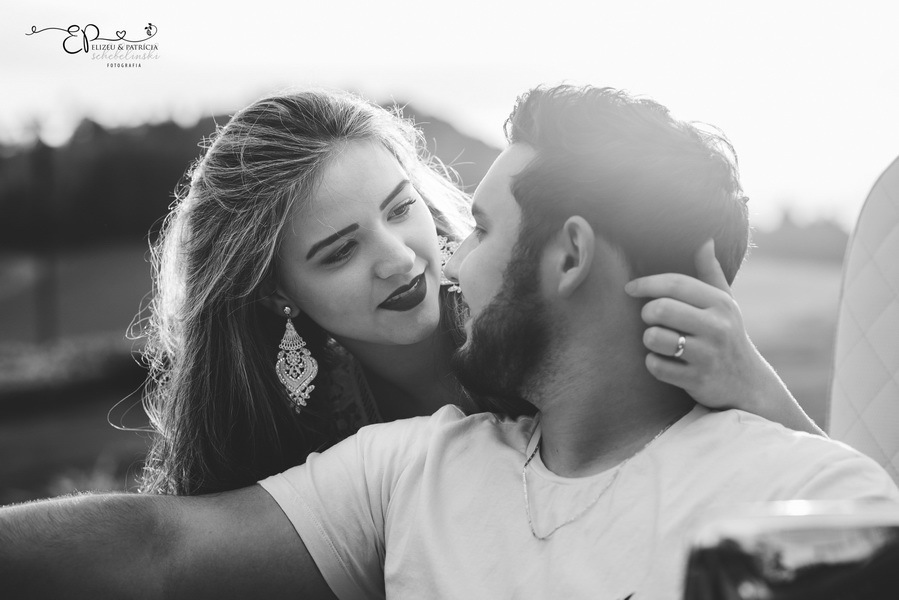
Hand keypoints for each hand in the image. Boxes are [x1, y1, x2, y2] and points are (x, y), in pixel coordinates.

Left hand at [624, 240, 823, 434]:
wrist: (748, 384)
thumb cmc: (727, 335)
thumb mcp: (725, 303)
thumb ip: (711, 272)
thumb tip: (705, 239)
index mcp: (720, 303)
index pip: (675, 283)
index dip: (646, 283)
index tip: (630, 288)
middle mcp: (717, 326)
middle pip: (660, 309)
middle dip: (647, 313)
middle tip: (651, 319)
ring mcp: (707, 354)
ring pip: (654, 337)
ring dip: (649, 339)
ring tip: (659, 340)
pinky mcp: (697, 379)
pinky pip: (656, 366)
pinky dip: (653, 363)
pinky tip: (664, 361)